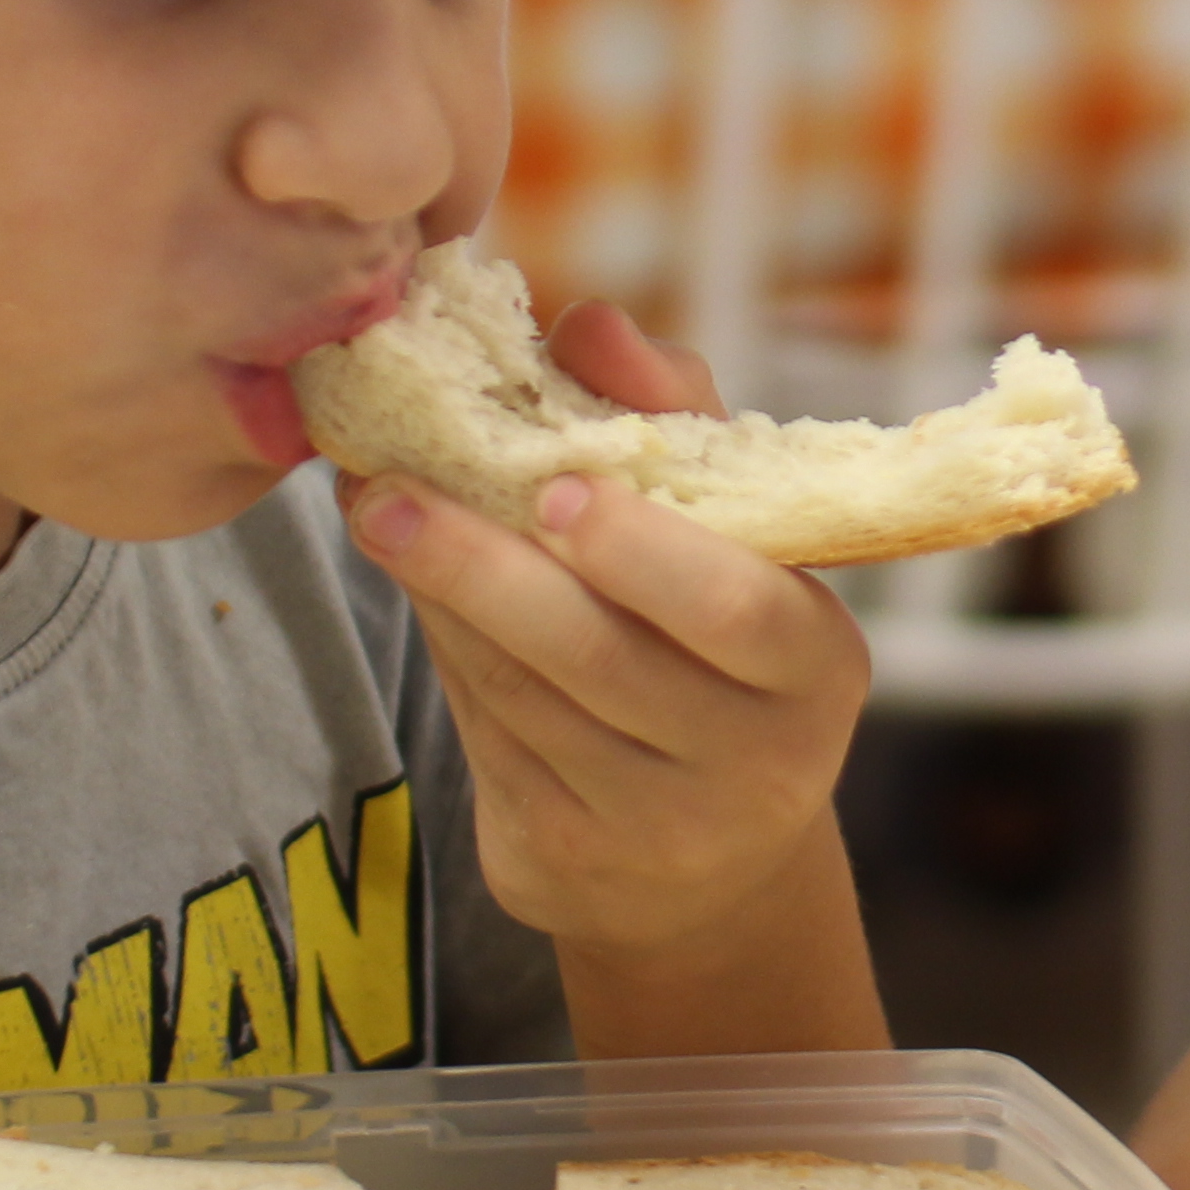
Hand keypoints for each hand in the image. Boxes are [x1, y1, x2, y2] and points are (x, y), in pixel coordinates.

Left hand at [343, 302, 878, 974]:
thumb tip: (588, 322)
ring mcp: (658, 830)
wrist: (708, 858)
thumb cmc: (718, 638)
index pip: (735, 608)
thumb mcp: (729, 527)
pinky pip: (487, 744)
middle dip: (482, 569)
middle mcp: (755, 766)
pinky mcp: (565, 866)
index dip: (641, 551)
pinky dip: (444, 656)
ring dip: (438, 598)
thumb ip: (667, 411)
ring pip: (524, 697)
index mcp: (817, 667)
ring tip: (372, 512)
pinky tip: (410, 589)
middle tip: (388, 492)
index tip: (553, 488)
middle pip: (599, 657)